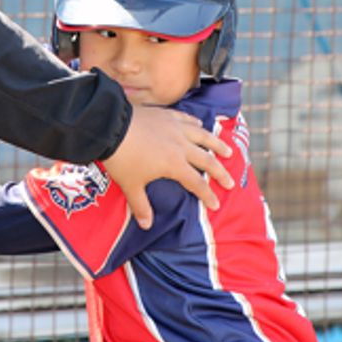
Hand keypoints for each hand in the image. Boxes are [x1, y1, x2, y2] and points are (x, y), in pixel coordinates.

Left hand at [103, 104, 232, 229]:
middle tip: (230, 182)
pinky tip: (200, 125)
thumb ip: (141, 206)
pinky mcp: (167, 115)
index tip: (215, 205)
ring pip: (203, 136)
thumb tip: (147, 226)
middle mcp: (181, 146)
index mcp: (175, 165)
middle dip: (220, 173)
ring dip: (217, 145)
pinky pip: (187, 119)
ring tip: (228, 151)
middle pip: (207, 160)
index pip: (197, 184)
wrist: (110, 127)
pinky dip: (196, 124)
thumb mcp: (131, 186)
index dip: (208, 195)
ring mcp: (175, 128)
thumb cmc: (122, 159)